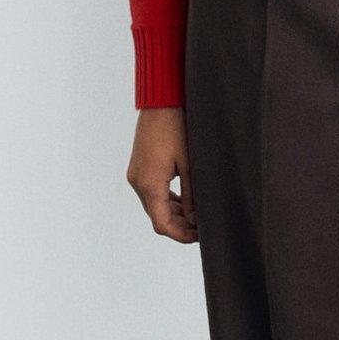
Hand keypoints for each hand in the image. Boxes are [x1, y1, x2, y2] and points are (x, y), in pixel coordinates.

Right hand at [127, 106, 198, 242]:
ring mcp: (136, 176)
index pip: (162, 224)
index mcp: (151, 184)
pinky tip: (185, 203)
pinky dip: (167, 202)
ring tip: (196, 217)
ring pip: (154, 207)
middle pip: (157, 218)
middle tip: (202, 228)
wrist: (160, 103)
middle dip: (179, 227)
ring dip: (173, 215)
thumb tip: (195, 218)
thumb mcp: (190, 165)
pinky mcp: (139, 169)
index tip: (199, 237)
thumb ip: (192, 195)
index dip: (181, 235)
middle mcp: (138, 183)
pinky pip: (151, 194)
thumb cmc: (177, 128)